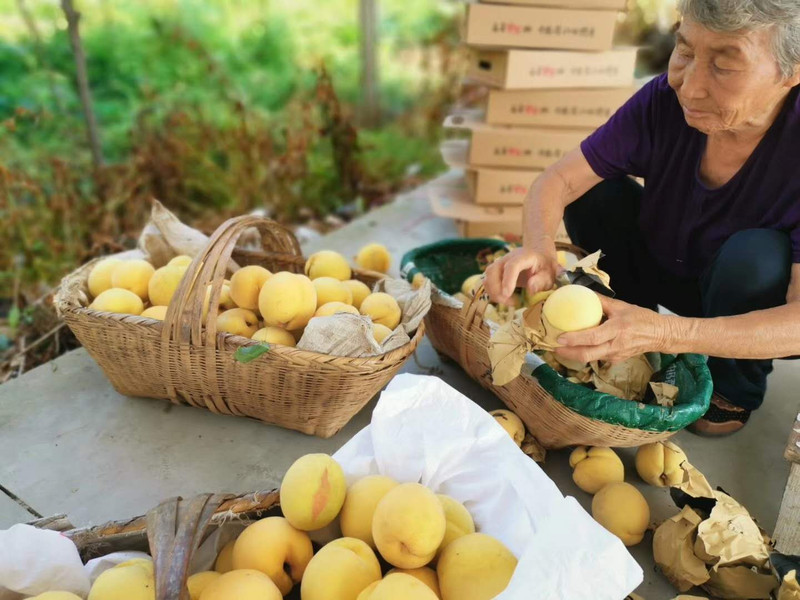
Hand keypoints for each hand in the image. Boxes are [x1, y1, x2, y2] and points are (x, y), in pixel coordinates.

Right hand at [484, 247, 559, 305]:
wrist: (538, 256)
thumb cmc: (545, 267)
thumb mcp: (550, 275)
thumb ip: (541, 281)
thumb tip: (530, 289)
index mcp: (523, 257)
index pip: (511, 266)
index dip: (507, 280)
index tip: (507, 295)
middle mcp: (507, 259)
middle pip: (492, 271)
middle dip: (497, 290)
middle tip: (512, 301)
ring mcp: (499, 265)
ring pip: (487, 278)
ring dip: (495, 293)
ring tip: (511, 300)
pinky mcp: (495, 272)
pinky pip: (488, 283)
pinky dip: (494, 293)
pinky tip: (507, 298)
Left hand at [554, 295, 673, 363]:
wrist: (659, 335)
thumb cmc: (641, 318)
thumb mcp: (622, 306)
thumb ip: (601, 302)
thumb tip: (582, 293)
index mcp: (617, 330)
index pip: (592, 338)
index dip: (574, 339)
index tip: (559, 337)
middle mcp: (615, 346)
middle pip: (587, 355)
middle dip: (568, 353)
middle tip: (553, 346)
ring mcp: (615, 356)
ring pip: (590, 359)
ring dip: (573, 355)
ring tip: (560, 347)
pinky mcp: (615, 360)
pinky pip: (596, 358)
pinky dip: (584, 354)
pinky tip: (575, 348)